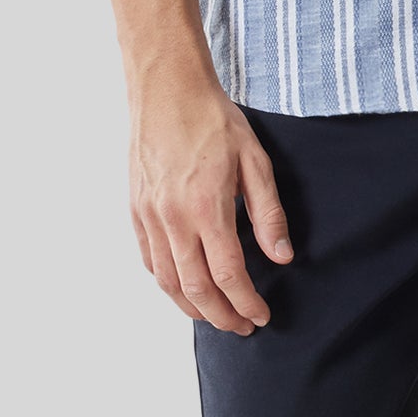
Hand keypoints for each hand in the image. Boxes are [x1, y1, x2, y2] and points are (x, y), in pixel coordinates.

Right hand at [128, 71, 292, 332]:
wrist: (166, 89)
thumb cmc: (213, 120)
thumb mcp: (255, 161)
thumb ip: (268, 213)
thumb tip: (281, 256)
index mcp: (206, 207)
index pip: (228, 274)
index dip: (246, 302)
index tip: (261, 316)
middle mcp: (173, 218)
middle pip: (195, 288)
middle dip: (221, 316)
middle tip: (242, 326)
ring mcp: (149, 215)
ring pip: (167, 281)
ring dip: (192, 307)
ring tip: (216, 315)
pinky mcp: (136, 209)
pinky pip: (149, 259)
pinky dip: (167, 283)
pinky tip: (184, 287)